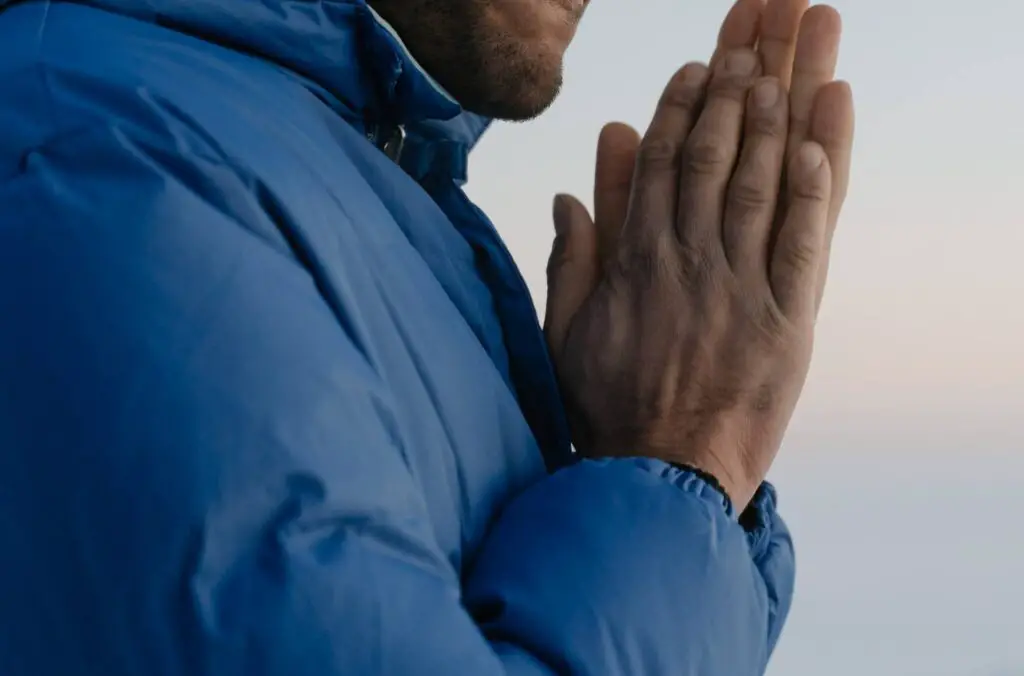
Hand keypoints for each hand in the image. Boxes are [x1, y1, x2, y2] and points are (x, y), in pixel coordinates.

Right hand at [544, 1, 854, 509]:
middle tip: (753, 32)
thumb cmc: (608, 407)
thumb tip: (574, 187)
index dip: (683, 107)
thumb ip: (571, 255)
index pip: (663, 163)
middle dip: (734, 86)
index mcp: (636, 261)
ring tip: (787, 60)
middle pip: (716, 155)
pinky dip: (814, 188)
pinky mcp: (787, 323)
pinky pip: (806, 243)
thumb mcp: (566, 331)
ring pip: (760, 184)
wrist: (659, 479)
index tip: (699, 65)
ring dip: (774, 116)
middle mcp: (689, 261)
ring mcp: (741, 289)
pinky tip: (820, 138)